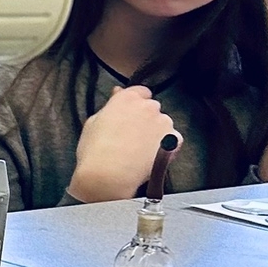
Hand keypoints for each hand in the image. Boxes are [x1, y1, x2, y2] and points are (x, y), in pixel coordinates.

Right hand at [67, 84, 179, 202]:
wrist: (109, 175)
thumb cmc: (95, 151)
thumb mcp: (93, 122)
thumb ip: (110, 106)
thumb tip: (118, 94)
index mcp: (127, 98)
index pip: (140, 91)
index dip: (135, 103)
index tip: (129, 113)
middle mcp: (149, 106)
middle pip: (152, 108)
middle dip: (144, 118)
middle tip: (130, 134)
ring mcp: (164, 122)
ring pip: (162, 124)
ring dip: (155, 132)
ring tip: (139, 149)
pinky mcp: (174, 139)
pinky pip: (173, 139)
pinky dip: (166, 145)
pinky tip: (150, 155)